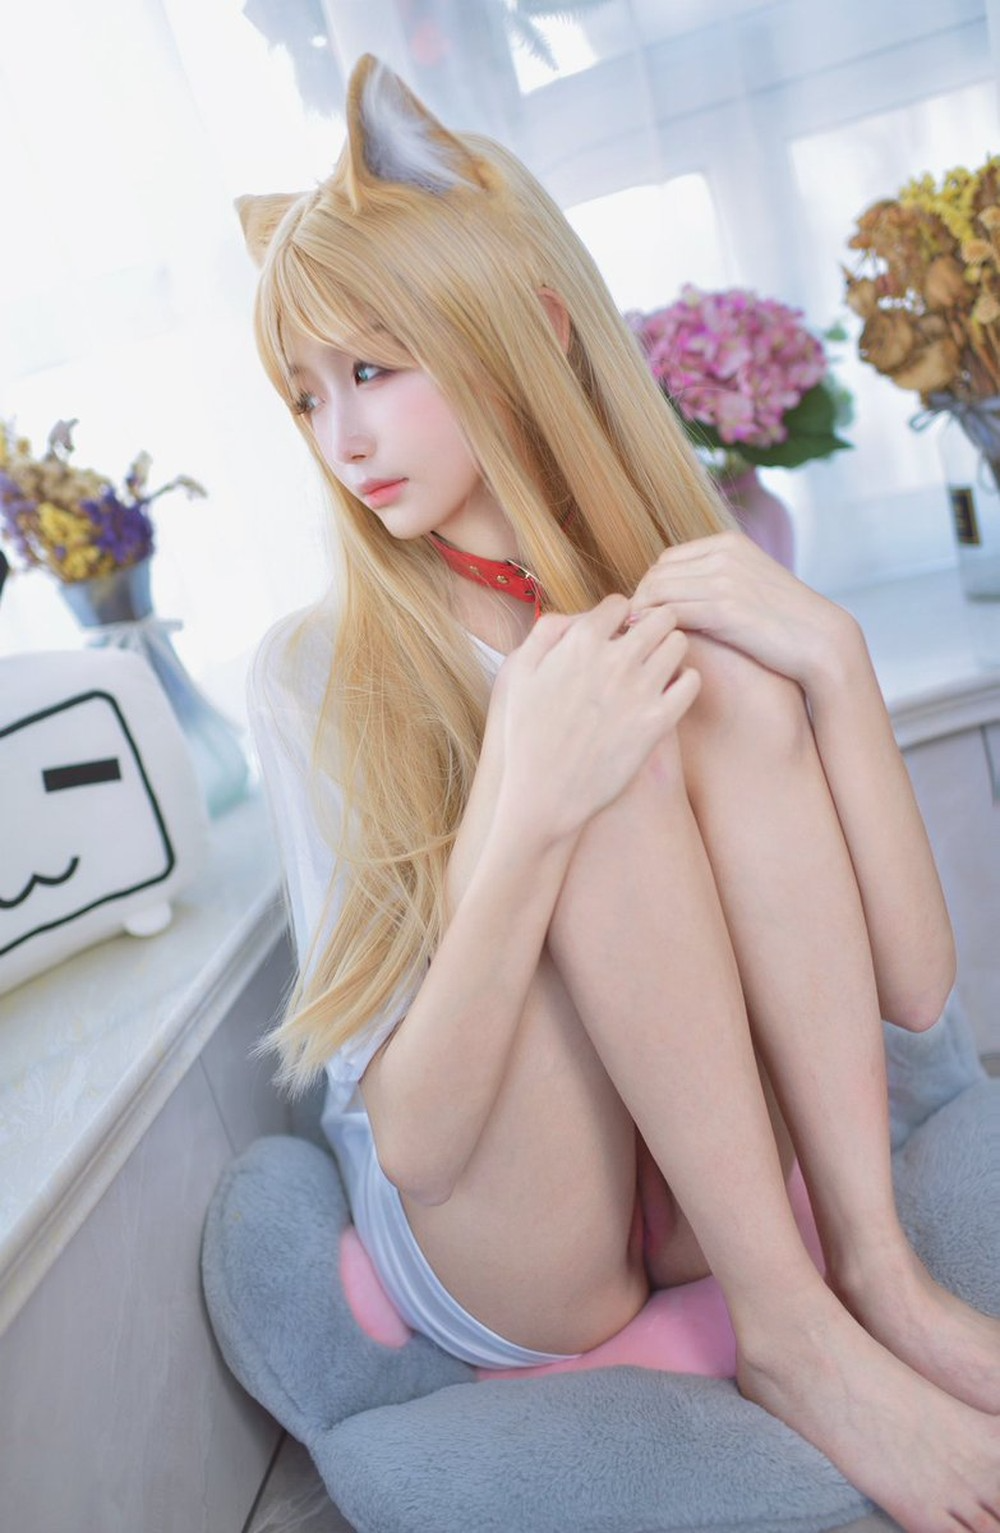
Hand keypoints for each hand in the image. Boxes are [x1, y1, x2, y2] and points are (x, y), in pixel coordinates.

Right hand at [495, 595, 699, 840]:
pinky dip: (685, 680)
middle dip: (653, 624)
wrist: (544, 795)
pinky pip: (691, 682)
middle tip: (647, 642)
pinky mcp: (657, 722)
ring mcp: (639, 690)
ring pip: (678, 644)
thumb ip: (545, 634)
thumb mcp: (517, 675)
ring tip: (659, 665)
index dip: (619, 615)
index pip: (619, 603)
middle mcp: (613, 660)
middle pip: (658, 617)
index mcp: (579, 643)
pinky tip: (670, 690)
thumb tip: (576, 617)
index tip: (618, 631)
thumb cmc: (526, 737)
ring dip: (671, 648)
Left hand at [628, 531, 857, 694]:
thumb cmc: (784, 621)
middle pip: (658, 573)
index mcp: (729, 543)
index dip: (653, 588)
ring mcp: (725, 579)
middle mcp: (724, 554)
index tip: (650, 615)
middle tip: (639, 632)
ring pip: (658, 591)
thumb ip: (716, 581)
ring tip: (642, 640)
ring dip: (644, 616)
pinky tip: (657, 644)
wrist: (821, 639)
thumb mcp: (750, 586)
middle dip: (643, 601)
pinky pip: (673, 611)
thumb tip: (676, 596)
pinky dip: (657, 627)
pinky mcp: (726, 608)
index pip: (668, 560)